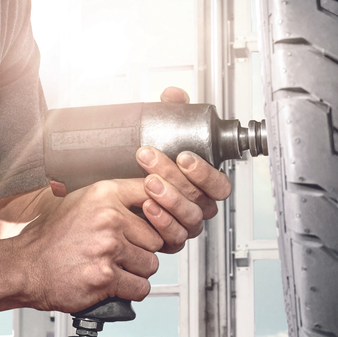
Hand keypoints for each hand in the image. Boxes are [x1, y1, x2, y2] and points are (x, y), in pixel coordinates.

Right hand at [11, 177, 163, 312]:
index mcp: (104, 194)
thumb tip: (150, 200)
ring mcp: (107, 248)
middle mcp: (108, 218)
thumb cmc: (50, 239)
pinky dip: (131, 291)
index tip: (152, 223)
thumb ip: (114, 199)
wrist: (25, 267)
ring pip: (150, 264)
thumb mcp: (80, 203)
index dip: (157, 214)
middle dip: (143, 250)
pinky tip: (114, 284)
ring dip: (137, 272)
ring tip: (115, 269)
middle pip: (156, 238)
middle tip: (122, 255)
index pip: (153, 196)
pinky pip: (140, 287)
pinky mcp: (105, 277)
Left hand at [133, 86, 231, 254]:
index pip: (219, 184)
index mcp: (205, 184)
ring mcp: (185, 225)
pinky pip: (172, 237)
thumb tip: (173, 96)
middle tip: (151, 159)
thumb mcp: (161, 134)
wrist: (117, 191)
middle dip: (175, 177)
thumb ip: (172, 114)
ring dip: (168, 198)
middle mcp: (198, 206)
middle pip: (199, 198)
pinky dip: (160, 221)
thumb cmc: (148, 163)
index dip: (205, 173)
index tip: (184, 157)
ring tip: (148, 181)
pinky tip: (146, 205)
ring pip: (188, 218)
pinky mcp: (169, 240)